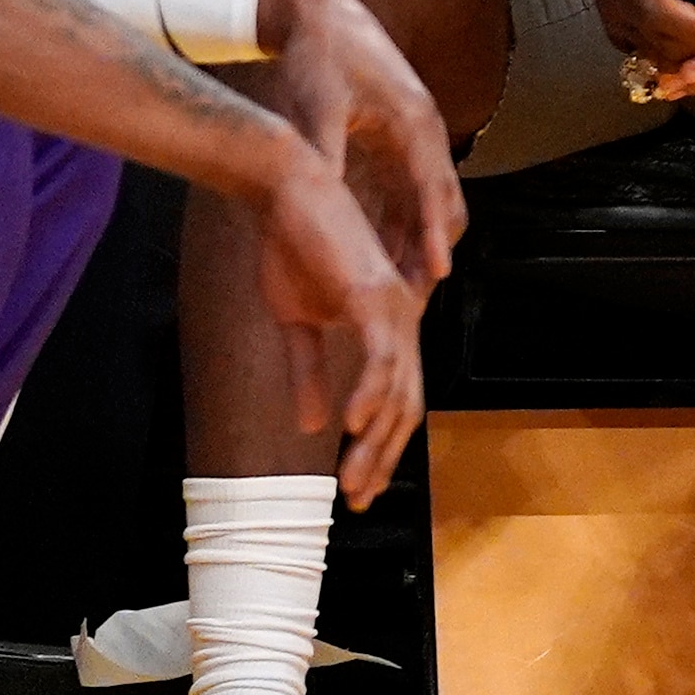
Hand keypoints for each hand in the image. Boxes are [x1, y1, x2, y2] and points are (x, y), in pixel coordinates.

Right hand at [242, 150, 426, 507]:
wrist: (288, 195)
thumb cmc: (294, 248)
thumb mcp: (297, 321)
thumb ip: (309, 371)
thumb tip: (310, 425)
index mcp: (388, 327)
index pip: (397, 401)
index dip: (380, 448)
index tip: (357, 490)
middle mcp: (404, 320)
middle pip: (406, 407)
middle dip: (382, 457)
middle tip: (358, 500)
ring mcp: (395, 308)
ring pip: (398, 391)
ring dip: (375, 442)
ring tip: (353, 480)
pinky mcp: (374, 295)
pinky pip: (382, 356)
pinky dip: (370, 394)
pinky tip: (351, 426)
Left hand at [248, 0, 463, 293]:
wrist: (321, 13)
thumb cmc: (318, 58)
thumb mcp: (317, 107)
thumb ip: (324, 155)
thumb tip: (324, 203)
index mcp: (412, 122)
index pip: (430, 191)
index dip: (431, 236)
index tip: (436, 275)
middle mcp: (424, 130)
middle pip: (444, 201)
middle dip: (434, 247)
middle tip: (420, 297)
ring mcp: (415, 133)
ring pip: (429, 199)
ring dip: (420, 238)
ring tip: (406, 286)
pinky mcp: (399, 136)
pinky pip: (411, 188)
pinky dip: (406, 220)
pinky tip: (387, 250)